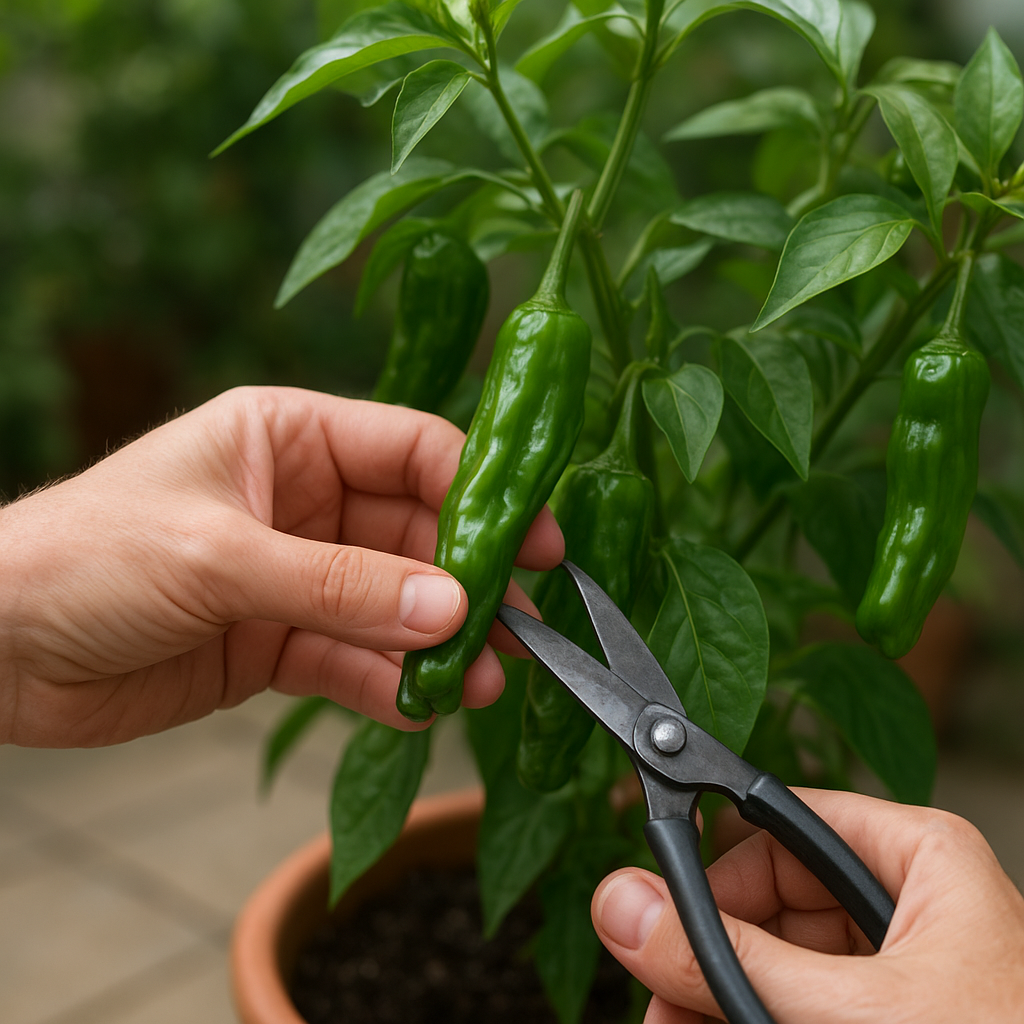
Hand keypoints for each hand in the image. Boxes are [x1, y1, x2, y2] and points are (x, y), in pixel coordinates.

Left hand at [0, 386, 562, 746]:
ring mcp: (293, 575)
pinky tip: (420, 707)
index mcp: (289, 438)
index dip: (479, 491)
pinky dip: (384, 684)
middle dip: (466, 580)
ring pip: (389, 605)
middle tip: (521, 625)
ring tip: (483, 678)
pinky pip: (348, 660)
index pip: (412, 450)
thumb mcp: (220, 558)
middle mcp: (301, 502)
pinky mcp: (274, 641)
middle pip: (413, 535)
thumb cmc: (84, 556)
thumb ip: (339, 586)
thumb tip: (451, 606)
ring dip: (435, 642)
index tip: (535, 541)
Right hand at [592, 789, 1023, 1022]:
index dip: (714, 865)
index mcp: (917, 856)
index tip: (658, 908)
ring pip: (776, 955)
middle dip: (708, 948)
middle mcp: (905, 899)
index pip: (779, 825)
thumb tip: (628, 905)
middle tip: (659, 994)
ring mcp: (898, 963)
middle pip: (768, 896)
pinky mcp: (888, 1014)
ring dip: (717, 990)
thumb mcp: (851, 1012)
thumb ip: (733, 959)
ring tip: (674, 1022)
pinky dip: (751, 1014)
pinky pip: (798, 1000)